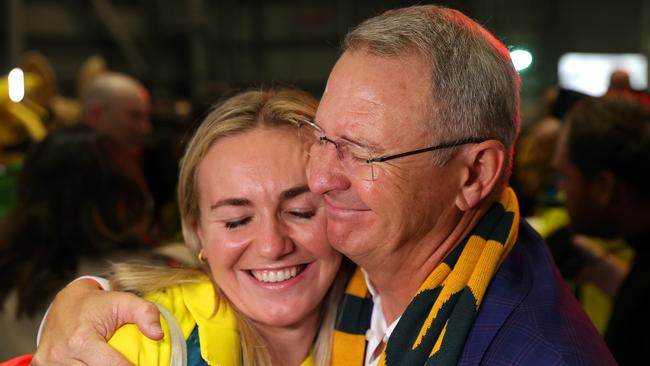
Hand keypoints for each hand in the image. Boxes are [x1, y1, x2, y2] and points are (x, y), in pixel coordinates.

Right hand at [32, 278, 162, 365]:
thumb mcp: (125, 301)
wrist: (64, 303)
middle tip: (130, 362)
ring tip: (113, 360)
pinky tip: (97, 363)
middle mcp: (61, 355)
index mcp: (81, 339)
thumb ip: (146, 313)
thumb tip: (158, 335)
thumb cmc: (98, 304)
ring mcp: (49, 364)